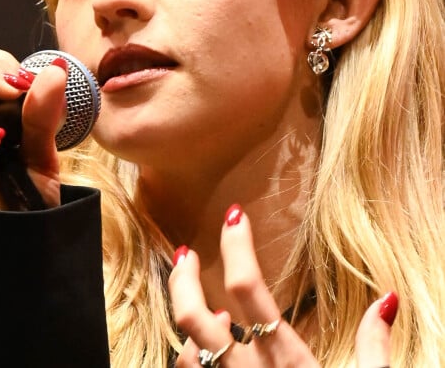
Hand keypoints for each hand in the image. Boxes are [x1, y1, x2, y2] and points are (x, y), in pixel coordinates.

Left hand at [169, 204, 395, 366]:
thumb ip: (375, 345)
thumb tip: (386, 298)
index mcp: (287, 359)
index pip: (248, 287)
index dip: (236, 245)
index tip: (233, 215)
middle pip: (195, 316)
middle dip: (182, 278)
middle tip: (186, 253)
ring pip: (186, 351)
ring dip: (186, 323)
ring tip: (194, 301)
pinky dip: (192, 361)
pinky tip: (202, 351)